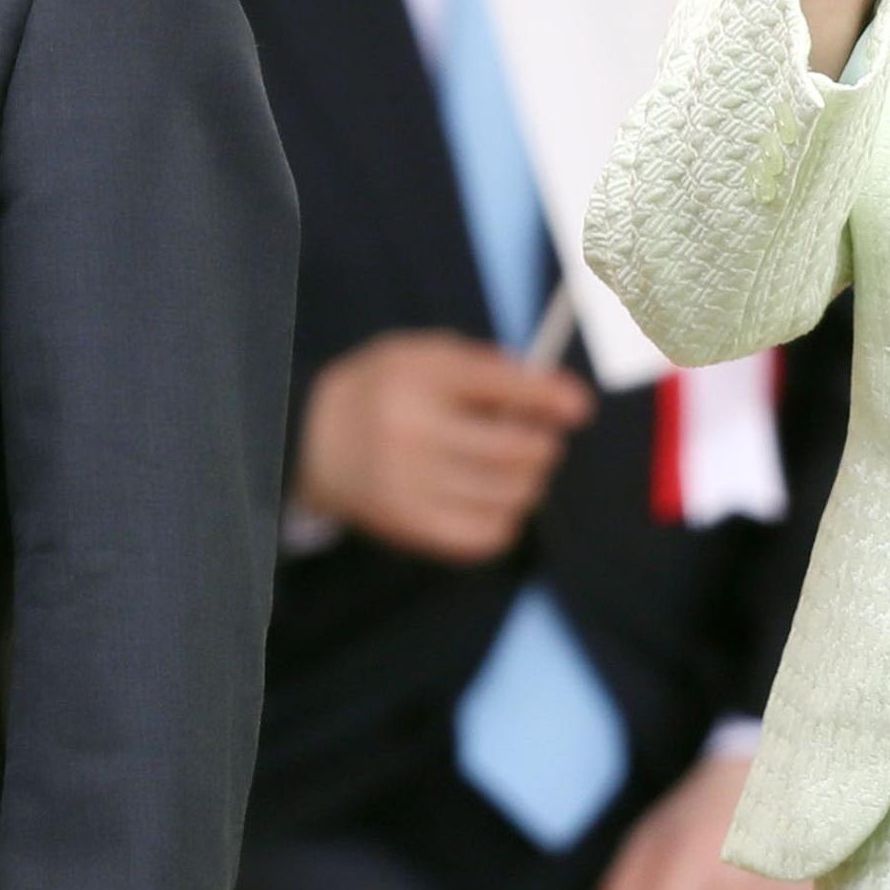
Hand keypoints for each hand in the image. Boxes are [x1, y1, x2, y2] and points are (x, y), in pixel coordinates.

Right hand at [295, 332, 594, 563]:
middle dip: (544, 445)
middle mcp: (413, 432)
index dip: (549, 397)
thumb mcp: (419, 354)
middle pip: (515, 449)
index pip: (500, 387)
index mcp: (417, 378)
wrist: (310, 442)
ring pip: (510, 494)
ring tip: (517, 472)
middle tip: (540, 441)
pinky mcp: (411, 527)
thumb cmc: (381, 390)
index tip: (579, 407)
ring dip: (530, 483)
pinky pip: (487, 535)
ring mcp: (411, 485)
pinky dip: (506, 519)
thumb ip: (483, 365)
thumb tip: (550, 395)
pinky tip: (495, 502)